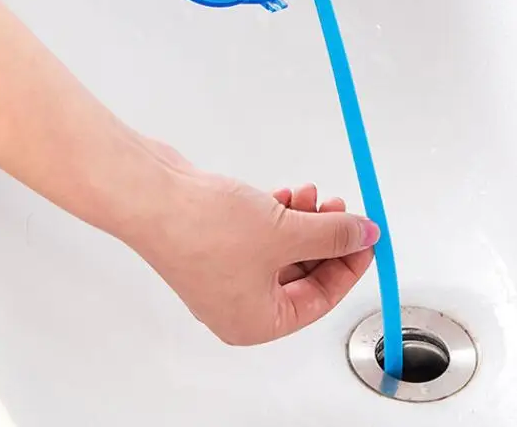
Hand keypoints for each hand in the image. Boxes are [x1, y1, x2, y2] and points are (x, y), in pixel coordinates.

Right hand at [120, 140, 379, 344]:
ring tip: (314, 194)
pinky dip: (280, 215)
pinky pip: (263, 233)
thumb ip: (333, 236)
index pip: (320, 300)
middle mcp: (238, 303)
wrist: (150, 194)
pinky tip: (288, 195)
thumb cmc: (200, 229)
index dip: (349, 265)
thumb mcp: (287, 233)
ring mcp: (225, 271)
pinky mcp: (216, 242)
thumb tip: (363, 234)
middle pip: (302, 273)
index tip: (366, 239)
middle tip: (344, 212)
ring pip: (283, 249)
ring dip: (305, 221)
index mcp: (255, 322)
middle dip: (326, 237)